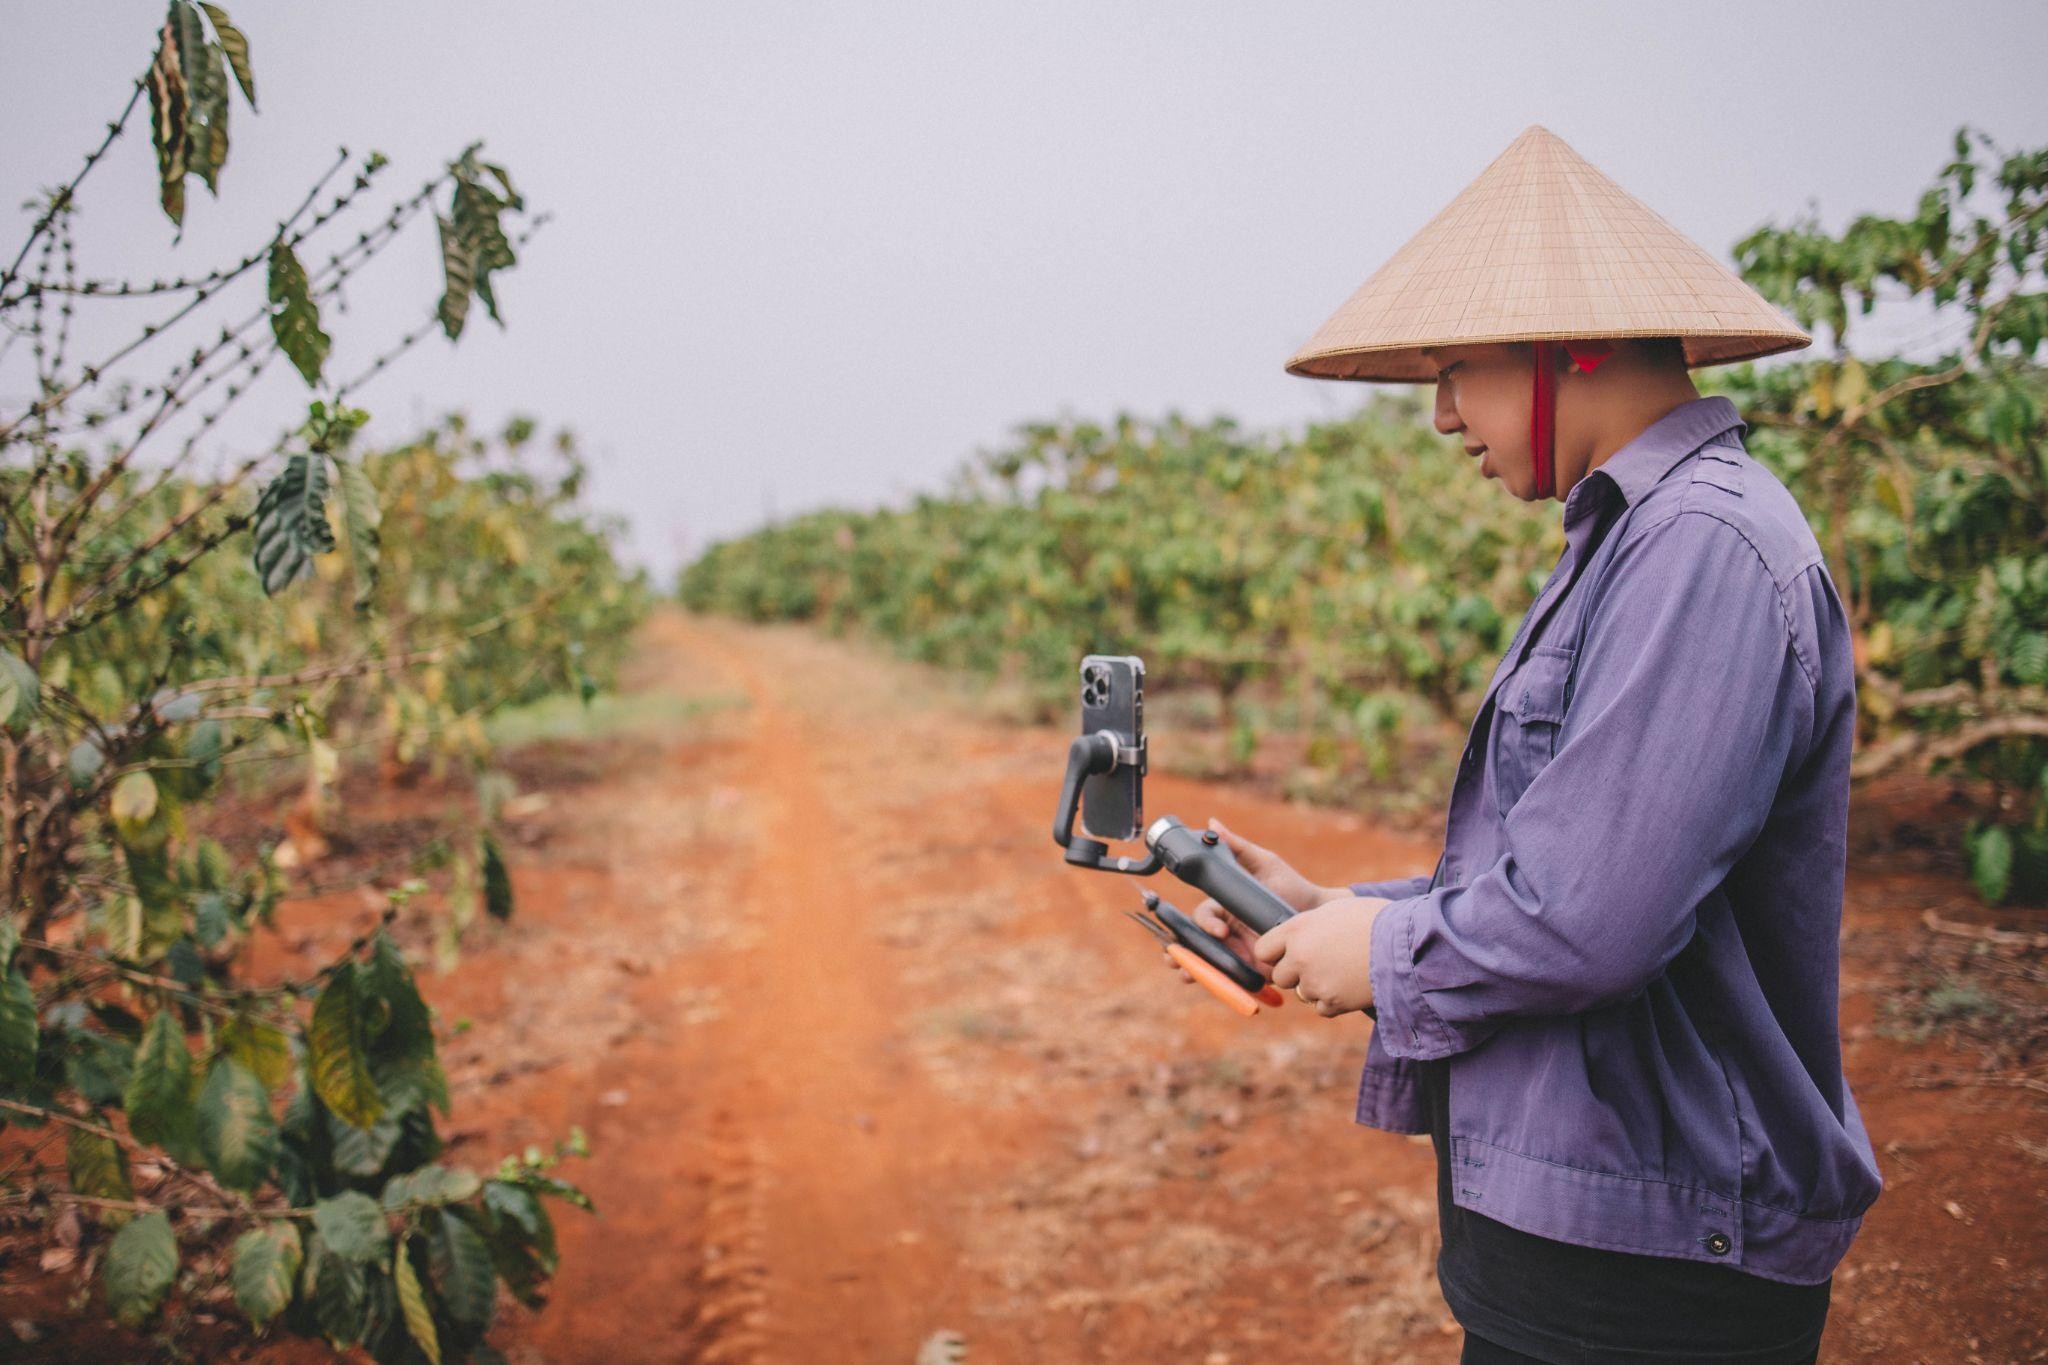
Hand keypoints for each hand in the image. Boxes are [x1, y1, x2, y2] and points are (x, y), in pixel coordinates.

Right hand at [1165, 819, 1344, 987]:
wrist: (1318, 915)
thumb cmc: (1291, 886)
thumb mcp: (1265, 863)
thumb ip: (1238, 847)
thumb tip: (1213, 824)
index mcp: (1225, 907)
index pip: (1203, 916)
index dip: (1204, 924)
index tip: (1221, 931)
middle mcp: (1226, 931)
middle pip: (1194, 943)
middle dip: (1180, 951)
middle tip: (1174, 959)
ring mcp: (1237, 951)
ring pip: (1206, 963)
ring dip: (1193, 971)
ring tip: (1187, 976)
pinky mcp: (1250, 969)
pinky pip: (1230, 979)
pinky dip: (1220, 985)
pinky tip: (1216, 989)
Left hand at [1252, 895, 1387, 1016]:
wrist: (1408, 944)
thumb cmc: (1375, 920)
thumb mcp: (1336, 911)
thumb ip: (1309, 925)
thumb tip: (1296, 936)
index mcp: (1297, 929)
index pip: (1263, 949)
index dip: (1276, 952)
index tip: (1288, 952)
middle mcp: (1300, 957)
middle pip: (1280, 976)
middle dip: (1296, 972)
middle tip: (1321, 963)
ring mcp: (1315, 982)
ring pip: (1302, 993)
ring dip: (1317, 986)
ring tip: (1343, 971)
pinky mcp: (1332, 1002)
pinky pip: (1321, 1008)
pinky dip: (1333, 1001)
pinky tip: (1351, 985)